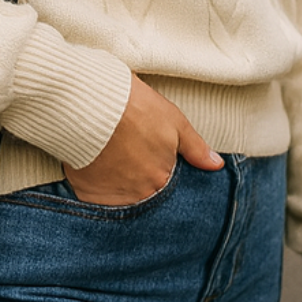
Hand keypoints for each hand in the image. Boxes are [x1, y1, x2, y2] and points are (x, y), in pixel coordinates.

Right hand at [62, 73, 222, 204]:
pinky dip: (95, 190)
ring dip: (118, 188)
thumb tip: (216, 165)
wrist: (90, 101)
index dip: (159, 175)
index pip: (166, 189)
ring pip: (119, 200)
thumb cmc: (134, 106)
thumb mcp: (173, 120)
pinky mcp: (86, 194)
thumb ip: (195, 147)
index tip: (148, 162)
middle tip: (127, 161)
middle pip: (143, 198)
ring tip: (110, 164)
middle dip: (138, 184)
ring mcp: (111, 198)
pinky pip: (94, 201)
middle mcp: (140, 195)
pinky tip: (94, 171)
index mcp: (163, 180)